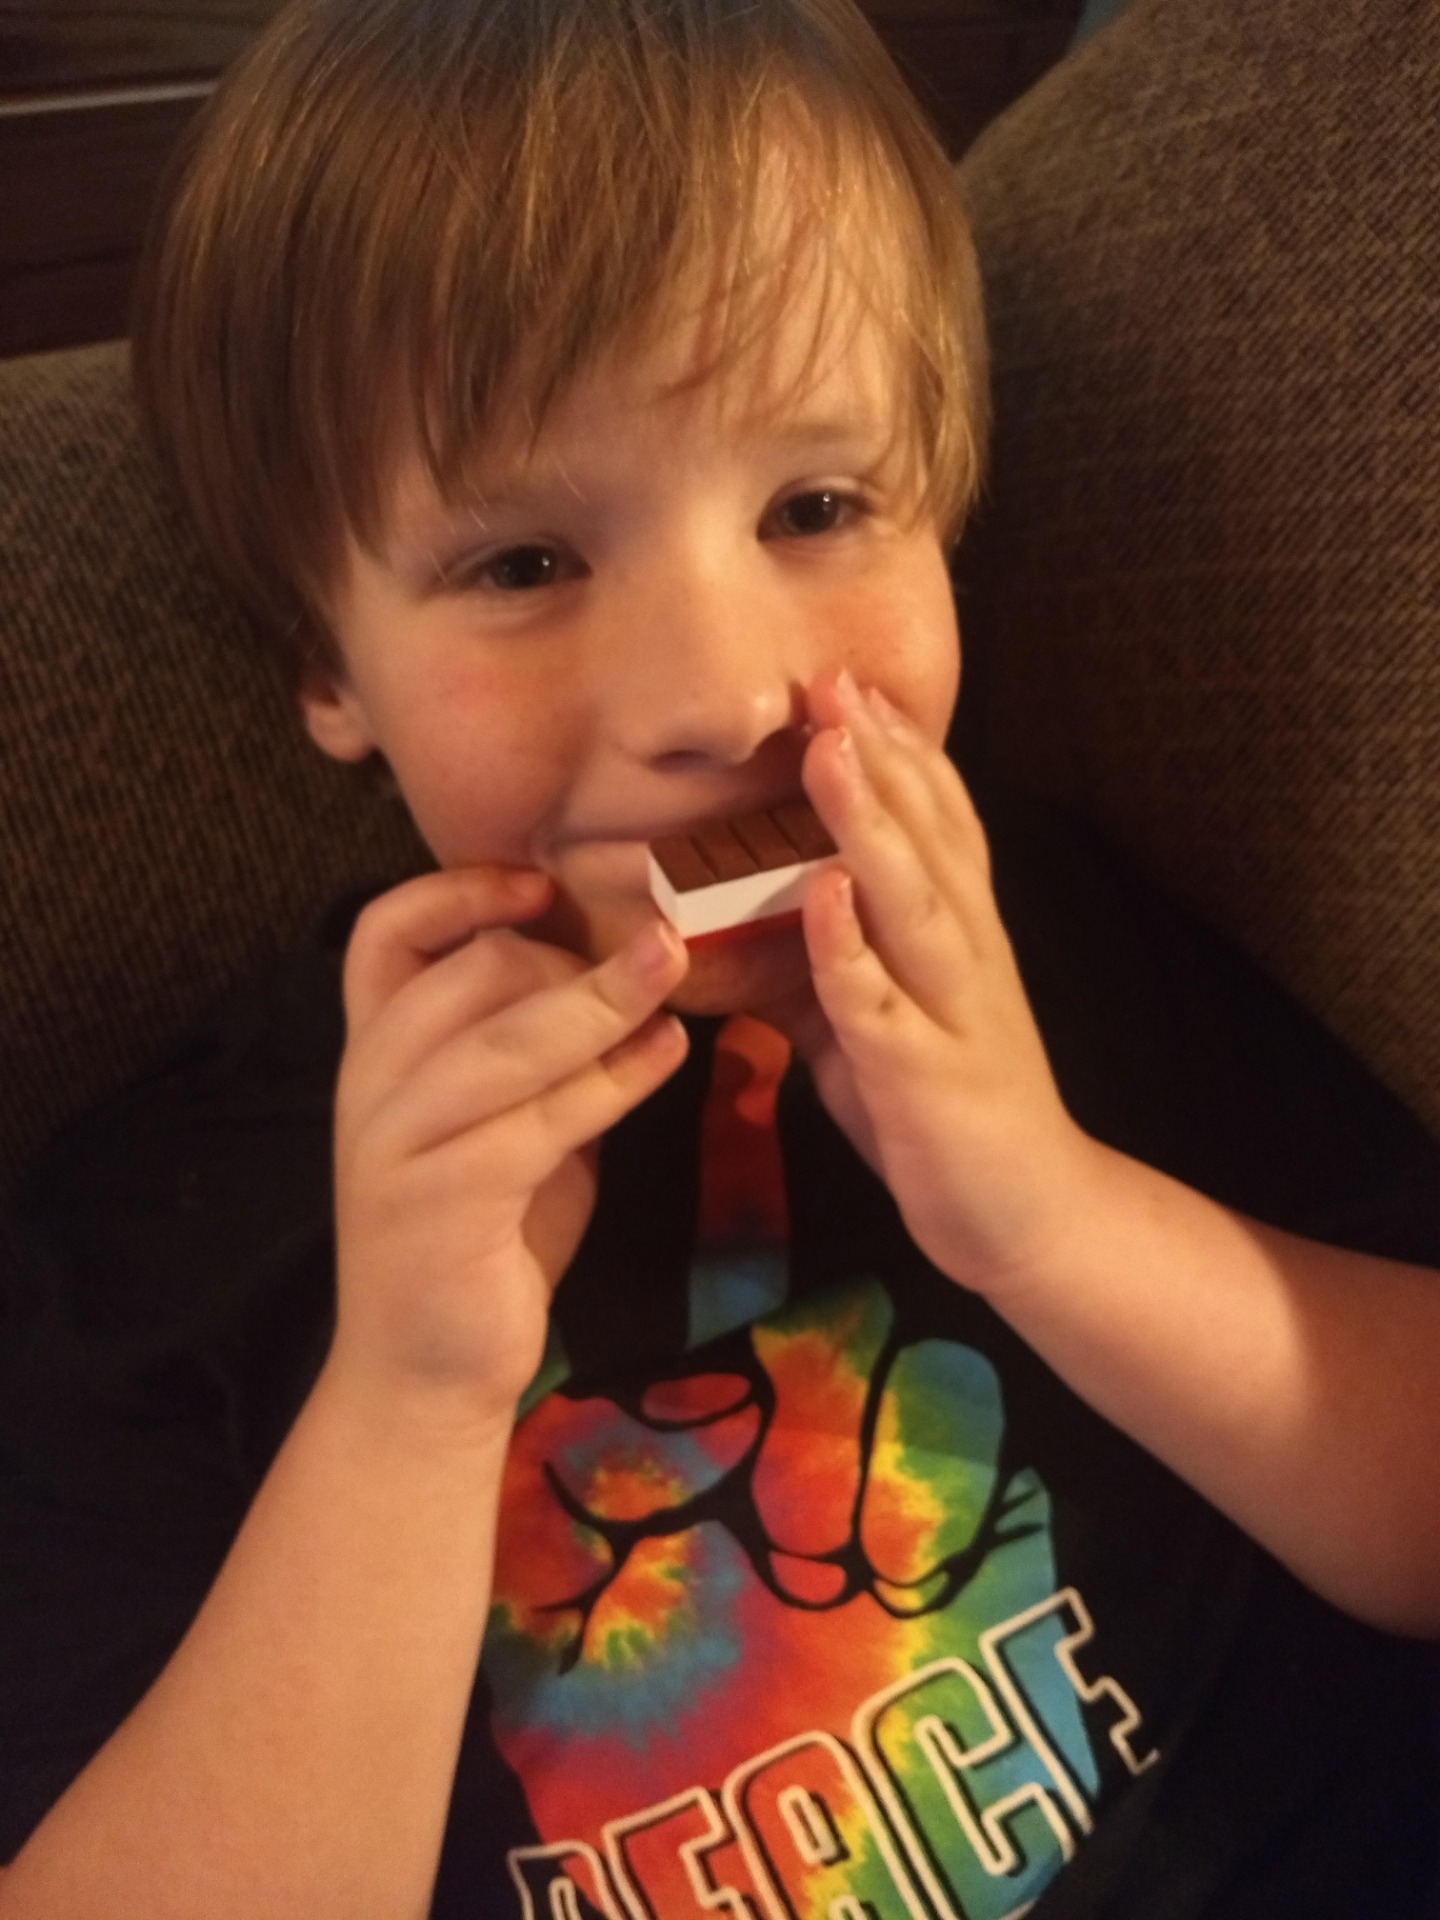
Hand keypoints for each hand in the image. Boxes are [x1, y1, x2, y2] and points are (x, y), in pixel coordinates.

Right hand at [326, 868, 688, 1427]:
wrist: (426, 1373)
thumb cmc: (477, 1240)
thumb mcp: (505, 1125)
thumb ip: (537, 1056)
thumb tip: (625, 976)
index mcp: (375, 1056)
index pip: (383, 934)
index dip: (457, 890)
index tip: (539, 882)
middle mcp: (370, 1086)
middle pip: (468, 970)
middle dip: (569, 952)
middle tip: (655, 950)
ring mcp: (399, 1144)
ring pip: (507, 1037)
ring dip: (603, 996)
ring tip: (675, 965)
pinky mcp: (444, 1201)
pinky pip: (541, 1116)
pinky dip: (614, 1077)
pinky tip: (666, 1055)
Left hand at [792, 670, 1096, 1296]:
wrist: (1030, 1213)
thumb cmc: (947, 1108)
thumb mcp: (885, 1018)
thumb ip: (837, 961)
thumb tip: (768, 911)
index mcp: (961, 935)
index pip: (940, 823)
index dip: (901, 752)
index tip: (854, 682)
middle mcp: (967, 954)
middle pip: (928, 837)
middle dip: (881, 755)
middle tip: (833, 679)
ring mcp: (951, 1010)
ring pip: (913, 901)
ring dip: (870, 824)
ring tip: (830, 752)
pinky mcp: (927, 1075)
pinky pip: (883, 1005)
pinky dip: (853, 950)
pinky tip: (824, 898)